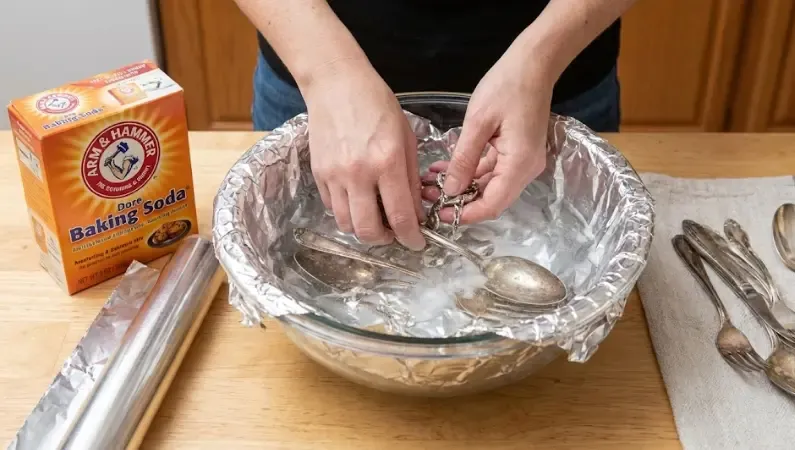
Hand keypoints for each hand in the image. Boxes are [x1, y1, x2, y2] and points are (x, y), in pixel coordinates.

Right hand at [304, 60, 425, 249]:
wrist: (336, 84)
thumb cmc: (377, 104)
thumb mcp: (406, 137)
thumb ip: (411, 177)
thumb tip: (415, 211)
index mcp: (387, 161)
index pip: (400, 216)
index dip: (411, 237)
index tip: (417, 243)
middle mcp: (358, 173)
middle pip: (368, 230)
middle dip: (385, 240)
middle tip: (394, 233)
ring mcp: (334, 175)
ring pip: (347, 224)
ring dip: (363, 229)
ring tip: (375, 218)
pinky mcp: (318, 174)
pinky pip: (332, 208)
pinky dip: (347, 212)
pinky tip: (358, 199)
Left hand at [424, 46, 554, 223]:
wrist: (533, 64)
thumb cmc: (507, 86)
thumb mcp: (478, 123)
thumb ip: (464, 159)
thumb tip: (451, 191)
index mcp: (519, 163)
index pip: (493, 205)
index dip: (466, 215)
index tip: (440, 215)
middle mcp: (526, 169)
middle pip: (492, 199)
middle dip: (460, 203)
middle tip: (429, 198)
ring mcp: (523, 161)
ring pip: (490, 187)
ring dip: (462, 188)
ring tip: (430, 184)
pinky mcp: (517, 152)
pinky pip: (492, 171)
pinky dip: (469, 173)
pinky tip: (444, 169)